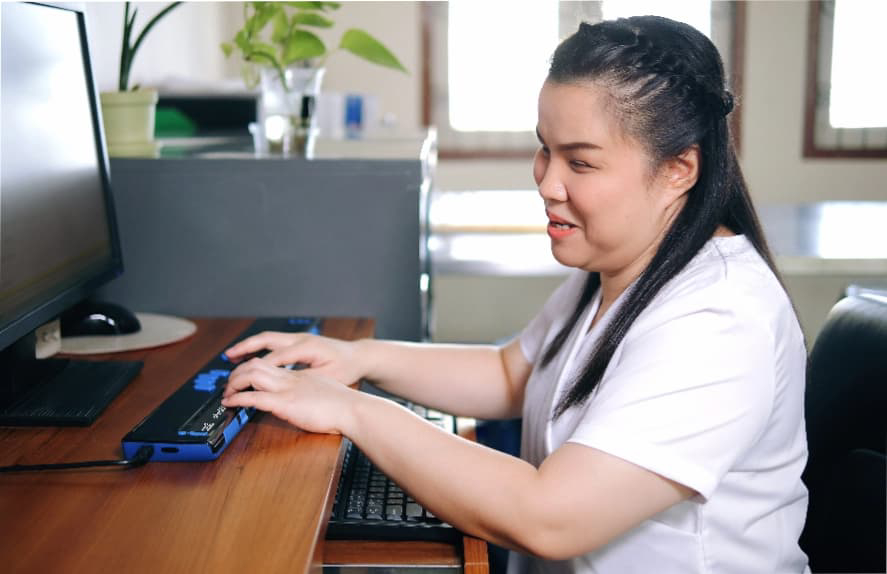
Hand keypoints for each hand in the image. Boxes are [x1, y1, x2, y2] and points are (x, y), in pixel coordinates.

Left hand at [221, 357, 357, 434]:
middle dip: (238, 372)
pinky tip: (230, 403)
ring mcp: (287, 389)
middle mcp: (291, 378)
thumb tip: (305, 401)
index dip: (252, 368)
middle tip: (229, 384)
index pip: (270, 364)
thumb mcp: (325, 393)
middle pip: (256, 364)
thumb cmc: (344, 405)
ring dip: (234, 383)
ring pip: (251, 374)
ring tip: (226, 393)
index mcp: (300, 376)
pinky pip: (254, 397)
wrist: (353, 409)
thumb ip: (312, 393)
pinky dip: (237, 399)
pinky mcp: (285, 403)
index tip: (243, 376)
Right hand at [224, 331, 364, 386]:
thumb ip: (305, 381)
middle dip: (245, 348)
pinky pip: (274, 342)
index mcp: (306, 348)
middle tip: (228, 357)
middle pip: (266, 340)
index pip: (274, 359)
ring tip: (232, 354)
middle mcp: (300, 339)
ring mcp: (299, 338)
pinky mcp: (299, 341)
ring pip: (268, 338)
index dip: (256, 371)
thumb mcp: (328, 378)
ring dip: (249, 345)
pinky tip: (251, 356)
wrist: (359, 356)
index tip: (242, 381)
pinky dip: (260, 347)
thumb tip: (284, 386)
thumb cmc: (347, 368)